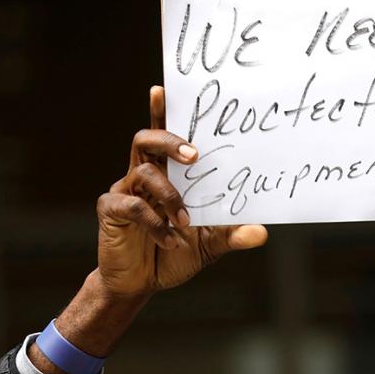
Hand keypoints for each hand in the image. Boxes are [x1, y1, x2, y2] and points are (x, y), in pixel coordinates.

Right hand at [96, 86, 267, 295]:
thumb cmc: (175, 254)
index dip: (161, 111)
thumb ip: (232, 233)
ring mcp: (125, 191)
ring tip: (185, 221)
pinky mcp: (111, 211)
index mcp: (166, 174)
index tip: (162, 89)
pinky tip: (170, 240)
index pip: (164, 135)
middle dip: (170, 140)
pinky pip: (133, 207)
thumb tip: (262, 232)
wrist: (141, 284)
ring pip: (144, 172)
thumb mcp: (210, 244)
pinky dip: (156, 223)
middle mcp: (143, 175)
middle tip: (194, 155)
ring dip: (170, 195)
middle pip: (147, 139)